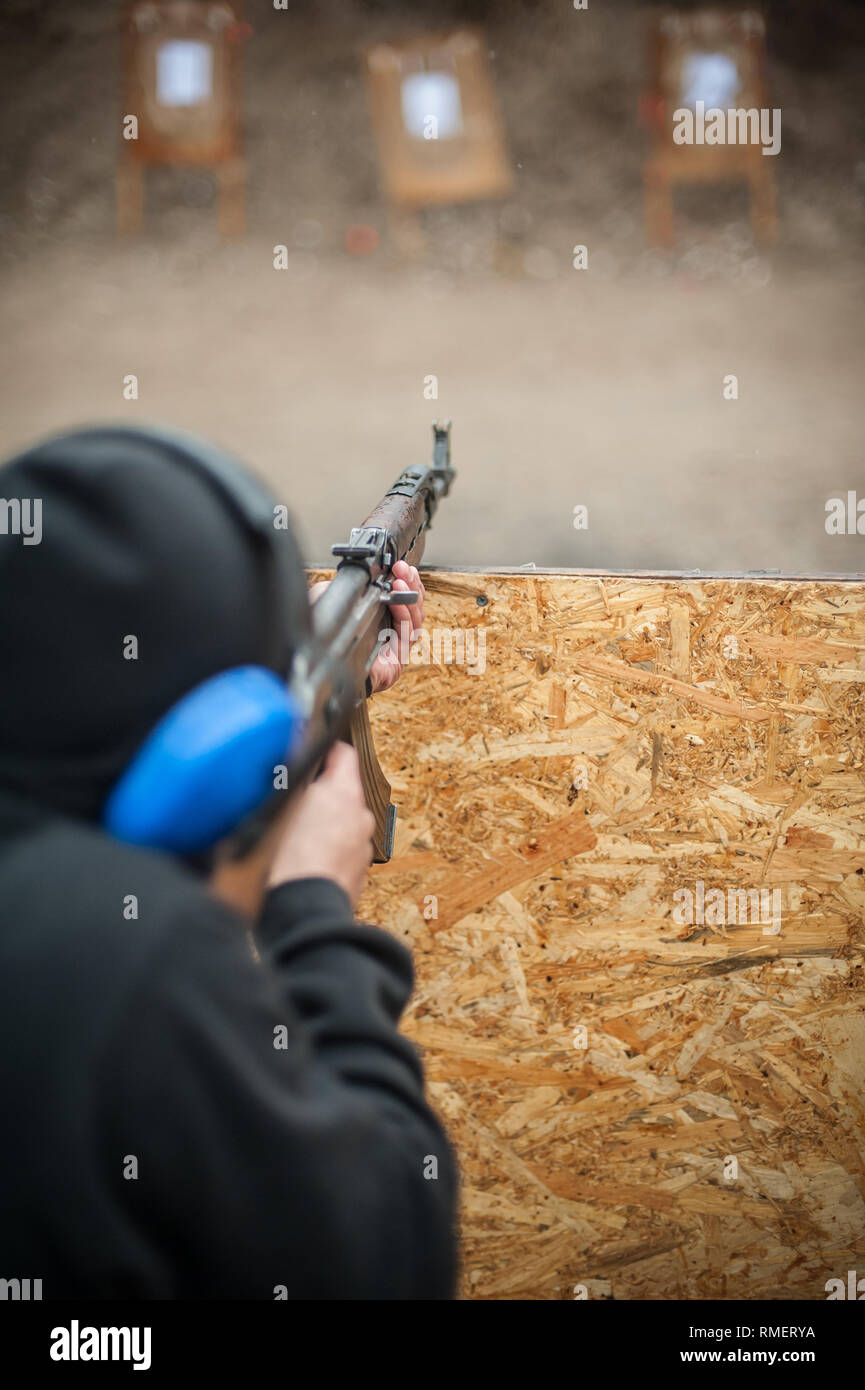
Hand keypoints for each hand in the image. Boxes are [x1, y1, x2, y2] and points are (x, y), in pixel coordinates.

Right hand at [267, 742, 374, 906]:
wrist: (302, 911)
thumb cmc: (288, 860)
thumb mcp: (279, 806)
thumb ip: (287, 780)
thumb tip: (286, 766)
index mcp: (344, 793)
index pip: (344, 754)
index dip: (326, 749)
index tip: (316, 749)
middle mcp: (360, 817)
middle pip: (342, 793)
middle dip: (320, 794)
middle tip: (292, 802)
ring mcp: (362, 849)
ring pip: (342, 825)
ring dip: (323, 827)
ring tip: (293, 839)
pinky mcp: (357, 875)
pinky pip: (341, 854)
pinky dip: (326, 854)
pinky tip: (302, 862)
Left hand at [307, 560, 425, 693]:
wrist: (319, 668)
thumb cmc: (324, 641)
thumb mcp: (329, 603)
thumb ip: (340, 587)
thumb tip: (353, 572)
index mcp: (380, 620)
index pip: (404, 599)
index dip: (407, 582)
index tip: (401, 566)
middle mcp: (391, 634)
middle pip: (414, 606)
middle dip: (411, 583)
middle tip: (403, 568)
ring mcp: (397, 647)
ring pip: (416, 618)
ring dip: (411, 596)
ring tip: (401, 580)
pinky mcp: (398, 660)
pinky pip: (408, 632)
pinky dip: (404, 613)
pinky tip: (396, 599)